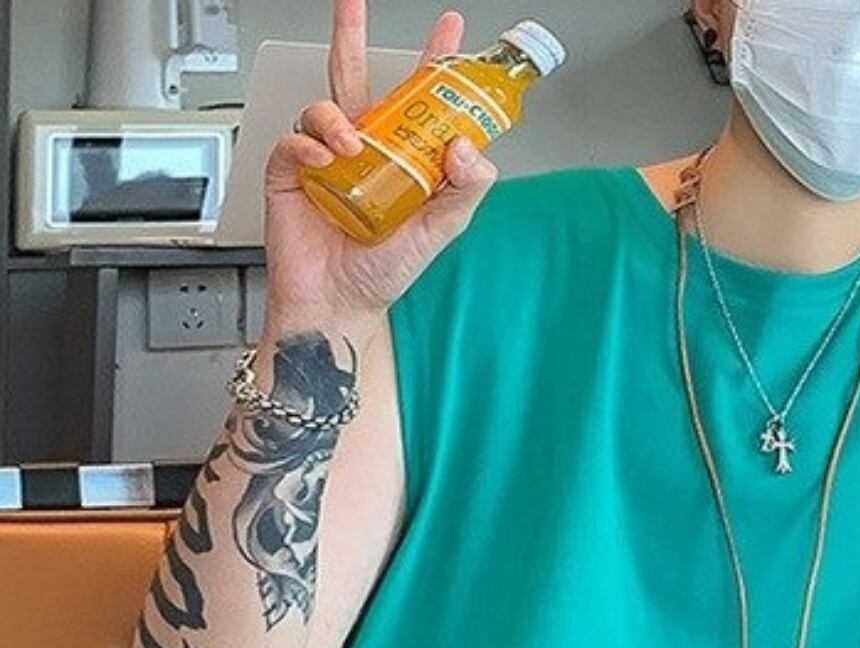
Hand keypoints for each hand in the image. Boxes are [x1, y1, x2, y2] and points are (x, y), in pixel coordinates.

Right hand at [262, 0, 499, 328]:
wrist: (339, 303)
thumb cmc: (383, 271)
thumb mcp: (440, 230)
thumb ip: (465, 189)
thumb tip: (466, 144)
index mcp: (400, 158)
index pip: (418, 101)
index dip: (433, 65)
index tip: (450, 33)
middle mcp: (362, 150)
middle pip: (357, 78)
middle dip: (353, 36)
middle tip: (354, 2)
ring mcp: (324, 158)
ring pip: (325, 106)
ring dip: (338, 118)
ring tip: (353, 147)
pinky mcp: (291, 172)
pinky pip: (295, 139)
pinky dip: (309, 143)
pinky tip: (324, 159)